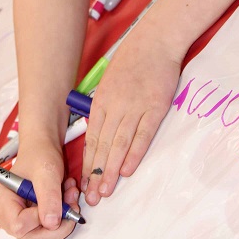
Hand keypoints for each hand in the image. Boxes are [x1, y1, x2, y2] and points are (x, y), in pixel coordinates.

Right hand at [0, 139, 80, 238]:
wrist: (43, 148)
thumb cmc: (40, 154)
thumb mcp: (46, 171)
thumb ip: (48, 197)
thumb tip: (51, 223)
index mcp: (3, 202)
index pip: (19, 226)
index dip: (40, 219)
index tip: (54, 203)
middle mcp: (8, 216)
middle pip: (33, 238)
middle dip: (58, 222)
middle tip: (71, 201)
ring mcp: (20, 220)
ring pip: (45, 237)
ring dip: (63, 218)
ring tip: (69, 194)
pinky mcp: (32, 222)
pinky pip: (50, 230)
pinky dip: (62, 217)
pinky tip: (66, 199)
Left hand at [81, 16, 181, 205]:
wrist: (154, 42)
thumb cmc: (132, 61)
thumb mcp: (110, 81)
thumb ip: (104, 106)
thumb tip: (98, 130)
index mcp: (102, 101)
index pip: (92, 137)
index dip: (87, 162)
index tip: (83, 182)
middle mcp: (115, 106)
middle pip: (103, 145)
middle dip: (95, 173)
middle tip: (92, 197)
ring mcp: (134, 107)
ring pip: (119, 144)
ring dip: (111, 169)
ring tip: (105, 191)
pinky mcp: (154, 107)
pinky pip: (142, 135)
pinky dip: (134, 153)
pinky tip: (127, 170)